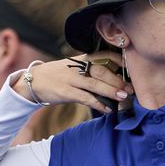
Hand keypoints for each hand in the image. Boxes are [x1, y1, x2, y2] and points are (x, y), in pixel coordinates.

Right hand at [12, 58, 129, 113]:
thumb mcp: (74, 67)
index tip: (132, 68)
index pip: (103, 56)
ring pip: (94, 84)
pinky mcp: (64, 92)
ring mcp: (70, 79)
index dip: (119, 60)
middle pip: (101, 71)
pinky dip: (98, 104)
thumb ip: (91, 70)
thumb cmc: (58, 76)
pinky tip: (108, 109)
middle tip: (131, 89)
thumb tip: (116, 81)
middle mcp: (76, 67)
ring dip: (111, 91)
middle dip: (118, 80)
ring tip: (124, 97)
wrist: (32, 81)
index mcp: (81, 59)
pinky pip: (84, 98)